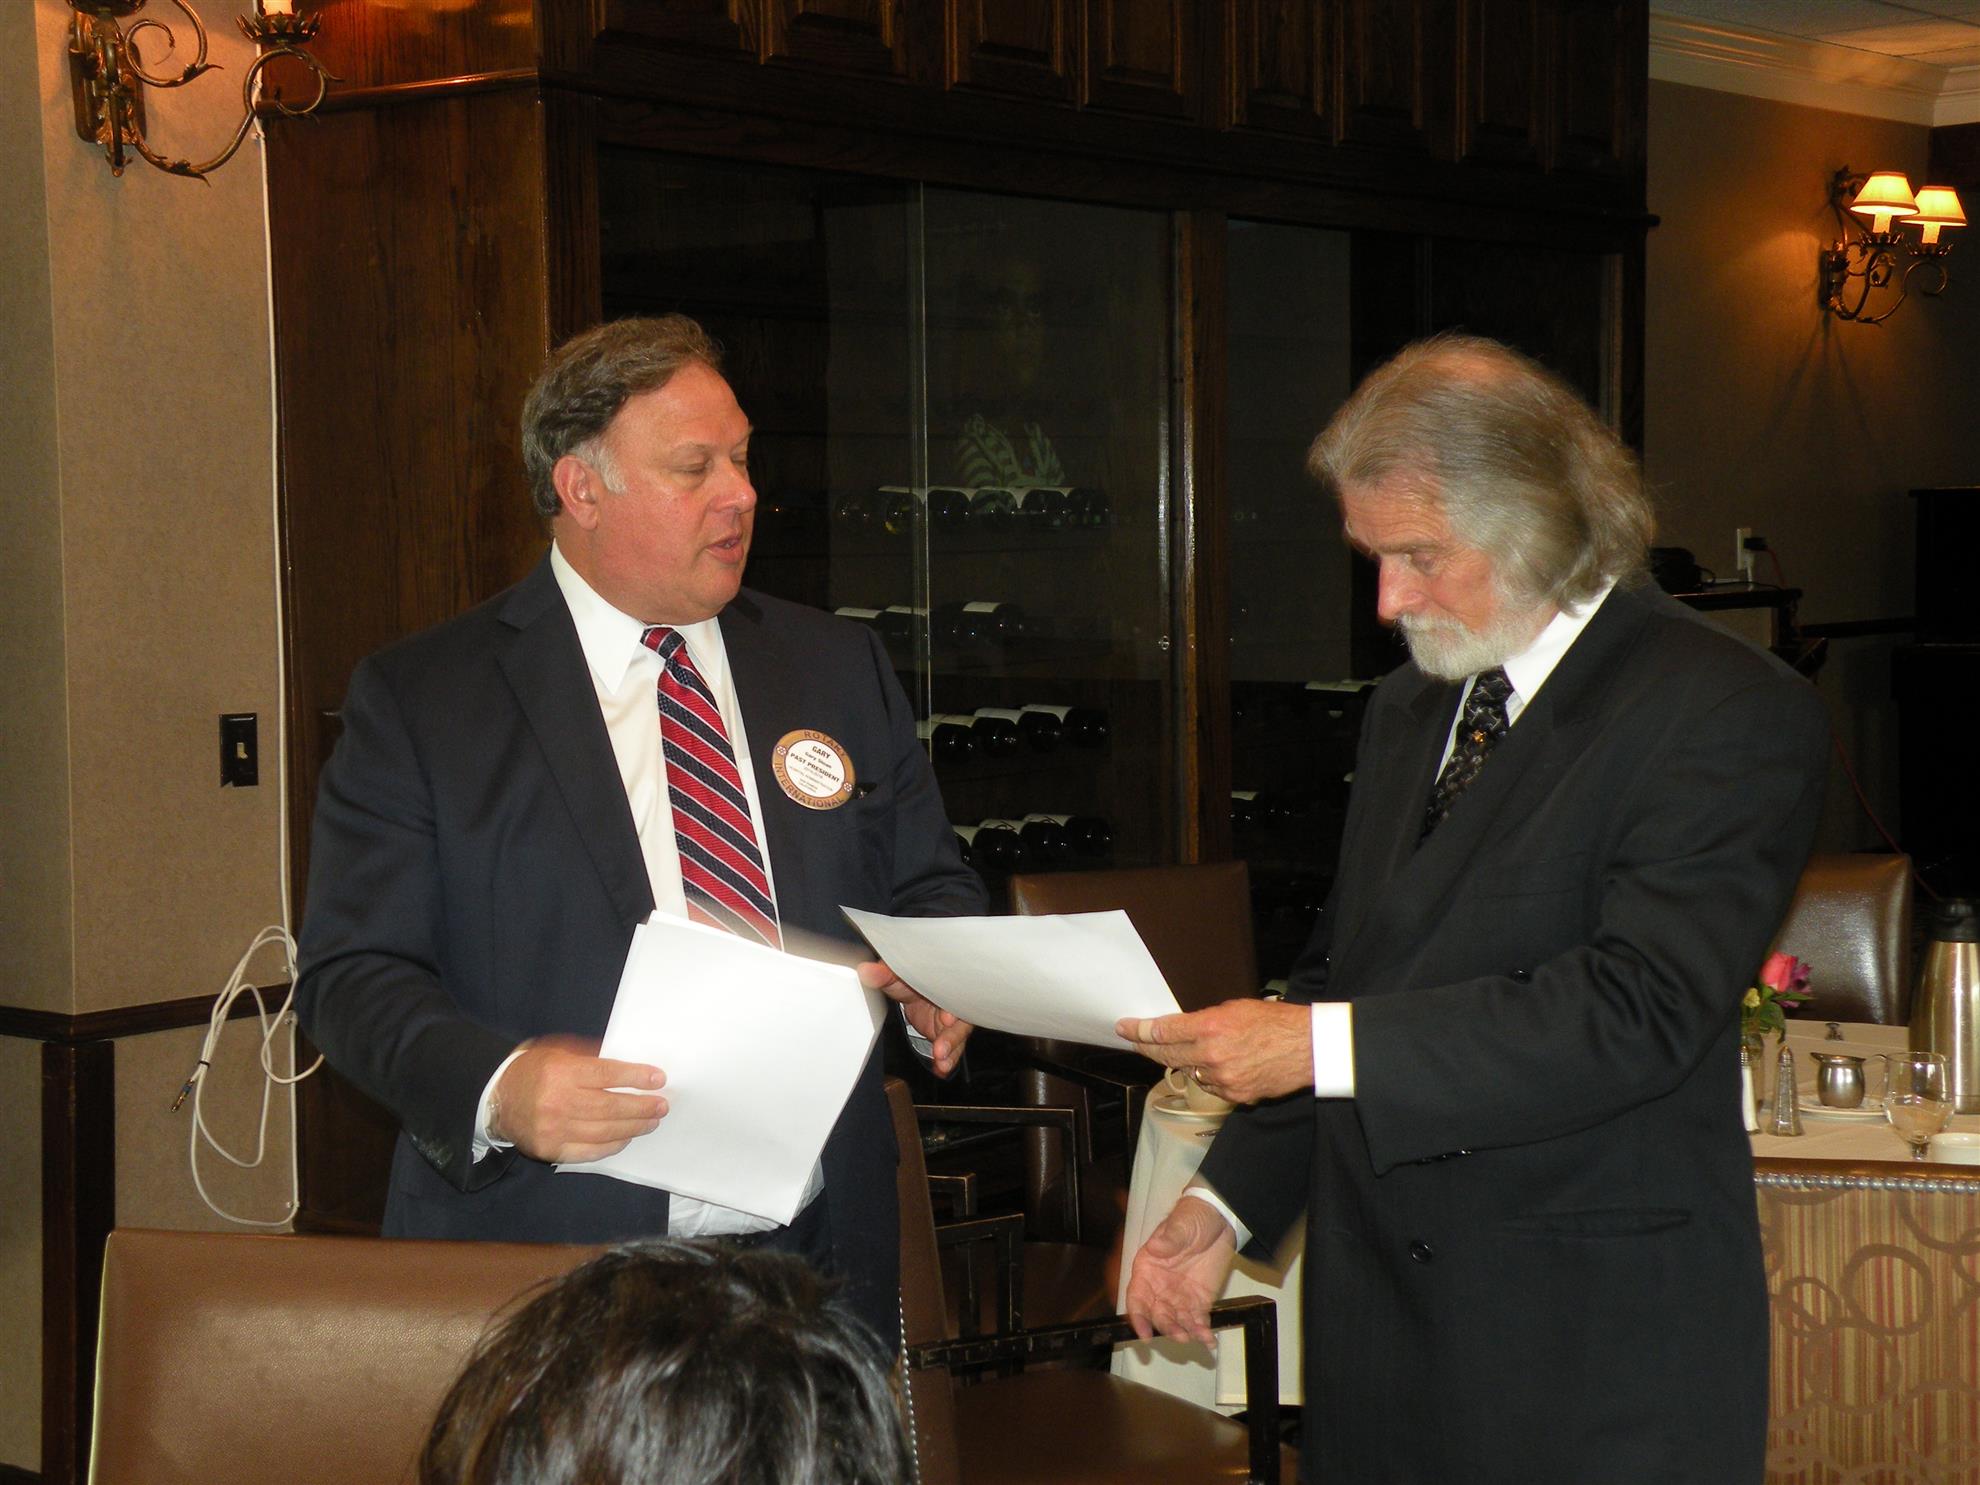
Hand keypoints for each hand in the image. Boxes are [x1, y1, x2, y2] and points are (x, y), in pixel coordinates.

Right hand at [490, 1035, 665, 1163]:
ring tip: (651, 1121)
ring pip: (604, 1131)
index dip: (636, 1077)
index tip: (657, 1079)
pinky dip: (613, 1145)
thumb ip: (591, 1055)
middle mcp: (557, 1102)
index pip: (607, 1075)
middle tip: (661, 1105)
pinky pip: (591, 1151)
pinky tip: (626, 1137)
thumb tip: (629, 1064)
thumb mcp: (558, 1051)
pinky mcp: (551, 1150)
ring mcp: (554, 1129)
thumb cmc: (534, 1070)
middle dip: (642, 1107)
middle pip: (610, 1107)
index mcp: (560, 1072)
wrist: (497, 1099)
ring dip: (634, 1127)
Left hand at [858, 959, 971, 1075]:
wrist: (914, 995)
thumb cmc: (910, 983)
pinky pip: (952, 1051)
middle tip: (941, 1048)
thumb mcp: (897, 978)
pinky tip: (941, 1069)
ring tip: (941, 1061)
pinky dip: (947, 1061)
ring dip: (950, 1050)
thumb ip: (884, 974)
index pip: (954, 994)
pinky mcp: (948, 1037)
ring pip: (958, 1037)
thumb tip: (866, 971)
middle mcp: (953, 1003)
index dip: (952, 1007)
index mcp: (945, 984)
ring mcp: (953, 1022)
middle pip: (960, 1021)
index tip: (946, 1018)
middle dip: (952, 1036)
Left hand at [1115, 998, 1313, 1103]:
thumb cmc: (1275, 1022)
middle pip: (1166, 1055)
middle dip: (1147, 1047)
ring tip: (1197, 1050)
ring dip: (1187, 1062)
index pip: (1163, 1031)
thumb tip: (1180, 1029)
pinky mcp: (1234, 1096)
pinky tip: (1222, 1065)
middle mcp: (1211, 1055)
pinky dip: (1210, 1076)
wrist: (1308, 1048)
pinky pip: (1210, 1086)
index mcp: (1210, 1028)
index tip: (1125, 1028)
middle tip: (1134, 1040)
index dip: (1139, 1030)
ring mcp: (1222, 1079)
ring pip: (1189, 1072)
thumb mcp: (1234, 1009)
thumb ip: (1203, 1020)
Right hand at [1125, 1195, 1238, 1344]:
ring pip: (1177, 1321)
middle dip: (1167, 1328)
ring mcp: (1179, 1296)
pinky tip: (1209, 1338)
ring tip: (1199, 1337)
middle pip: (1157, 1314)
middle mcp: (1159, 1287)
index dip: (1138, 1317)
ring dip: (1185, 1332)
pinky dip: (1202, 1331)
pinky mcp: (1199, 1301)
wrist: (1220, 1219)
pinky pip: (1198, 1320)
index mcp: (1148, 1268)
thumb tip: (1155, 1247)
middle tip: (1181, 1336)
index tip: (1144, 1333)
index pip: (1137, 1297)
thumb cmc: (1193, 1217)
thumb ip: (1170, 1238)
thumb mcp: (1182, 1224)